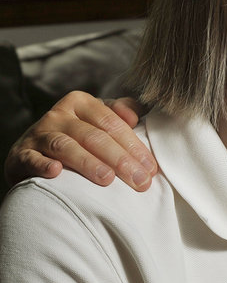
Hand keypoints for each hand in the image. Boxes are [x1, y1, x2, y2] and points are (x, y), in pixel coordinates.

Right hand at [4, 92, 156, 191]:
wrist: (31, 152)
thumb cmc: (75, 136)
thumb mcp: (96, 119)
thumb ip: (119, 113)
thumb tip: (135, 115)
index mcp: (81, 102)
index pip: (112, 123)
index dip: (134, 145)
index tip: (150, 168)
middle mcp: (59, 115)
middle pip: (94, 136)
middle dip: (120, 160)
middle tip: (139, 180)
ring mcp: (38, 134)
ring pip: (66, 146)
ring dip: (88, 163)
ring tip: (107, 179)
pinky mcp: (21, 154)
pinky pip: (32, 159)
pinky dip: (43, 165)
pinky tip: (57, 173)